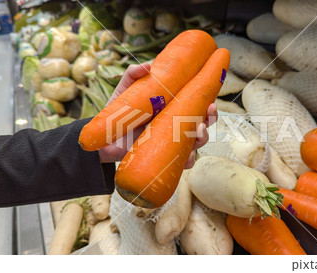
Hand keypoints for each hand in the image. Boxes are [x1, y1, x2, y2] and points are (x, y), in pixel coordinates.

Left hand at [99, 63, 217, 168]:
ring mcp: (172, 141)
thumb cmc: (120, 110)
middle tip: (208, 112)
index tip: (211, 99)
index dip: (208, 103)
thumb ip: (134, 74)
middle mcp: (176, 124)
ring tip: (199, 131)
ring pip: (197, 142)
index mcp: (173, 107)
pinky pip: (183, 162)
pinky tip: (187, 157)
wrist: (106, 136)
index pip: (197, 104)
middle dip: (211, 118)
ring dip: (203, 137)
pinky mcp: (164, 156)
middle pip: (203, 122)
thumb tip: (149, 66)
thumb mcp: (126, 89)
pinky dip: (188, 160)